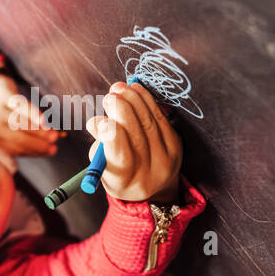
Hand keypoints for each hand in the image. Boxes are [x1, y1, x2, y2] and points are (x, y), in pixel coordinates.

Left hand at [0, 74, 59, 155]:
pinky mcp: (4, 96)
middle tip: (55, 146)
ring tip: (54, 135)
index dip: (35, 151)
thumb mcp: (9, 130)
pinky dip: (32, 113)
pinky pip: (20, 106)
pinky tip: (43, 120)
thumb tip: (50, 148)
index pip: (17, 149)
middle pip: (18, 138)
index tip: (51, 151)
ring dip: (39, 131)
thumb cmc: (4, 116)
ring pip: (20, 124)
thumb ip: (27, 139)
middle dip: (38, 144)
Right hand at [84, 82, 181, 202]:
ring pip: (148, 122)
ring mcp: (166, 157)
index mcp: (124, 181)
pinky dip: (146, 100)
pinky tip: (135, 89)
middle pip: (136, 134)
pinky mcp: (176, 144)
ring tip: (118, 88)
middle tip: (108, 98)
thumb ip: (100, 145)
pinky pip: (160, 116)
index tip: (98, 120)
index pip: (120, 154)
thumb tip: (98, 122)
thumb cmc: (118, 172)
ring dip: (133, 100)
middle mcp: (149, 172)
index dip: (109, 134)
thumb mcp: (103, 166)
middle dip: (120, 110)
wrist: (152, 187)